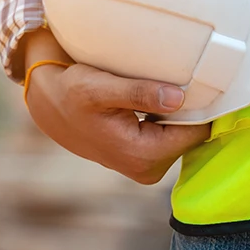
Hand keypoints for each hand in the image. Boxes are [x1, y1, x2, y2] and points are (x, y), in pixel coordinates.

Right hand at [22, 29, 210, 184]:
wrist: (51, 107)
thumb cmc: (71, 94)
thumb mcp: (99, 87)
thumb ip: (138, 93)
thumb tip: (178, 99)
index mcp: (142, 155)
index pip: (195, 131)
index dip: (199, 105)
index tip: (194, 81)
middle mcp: (148, 169)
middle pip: (191, 135)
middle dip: (187, 110)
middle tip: (172, 81)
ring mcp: (147, 168)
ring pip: (181, 136)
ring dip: (177, 113)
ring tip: (160, 89)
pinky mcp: (144, 161)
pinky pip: (170, 138)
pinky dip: (167, 120)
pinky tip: (153, 102)